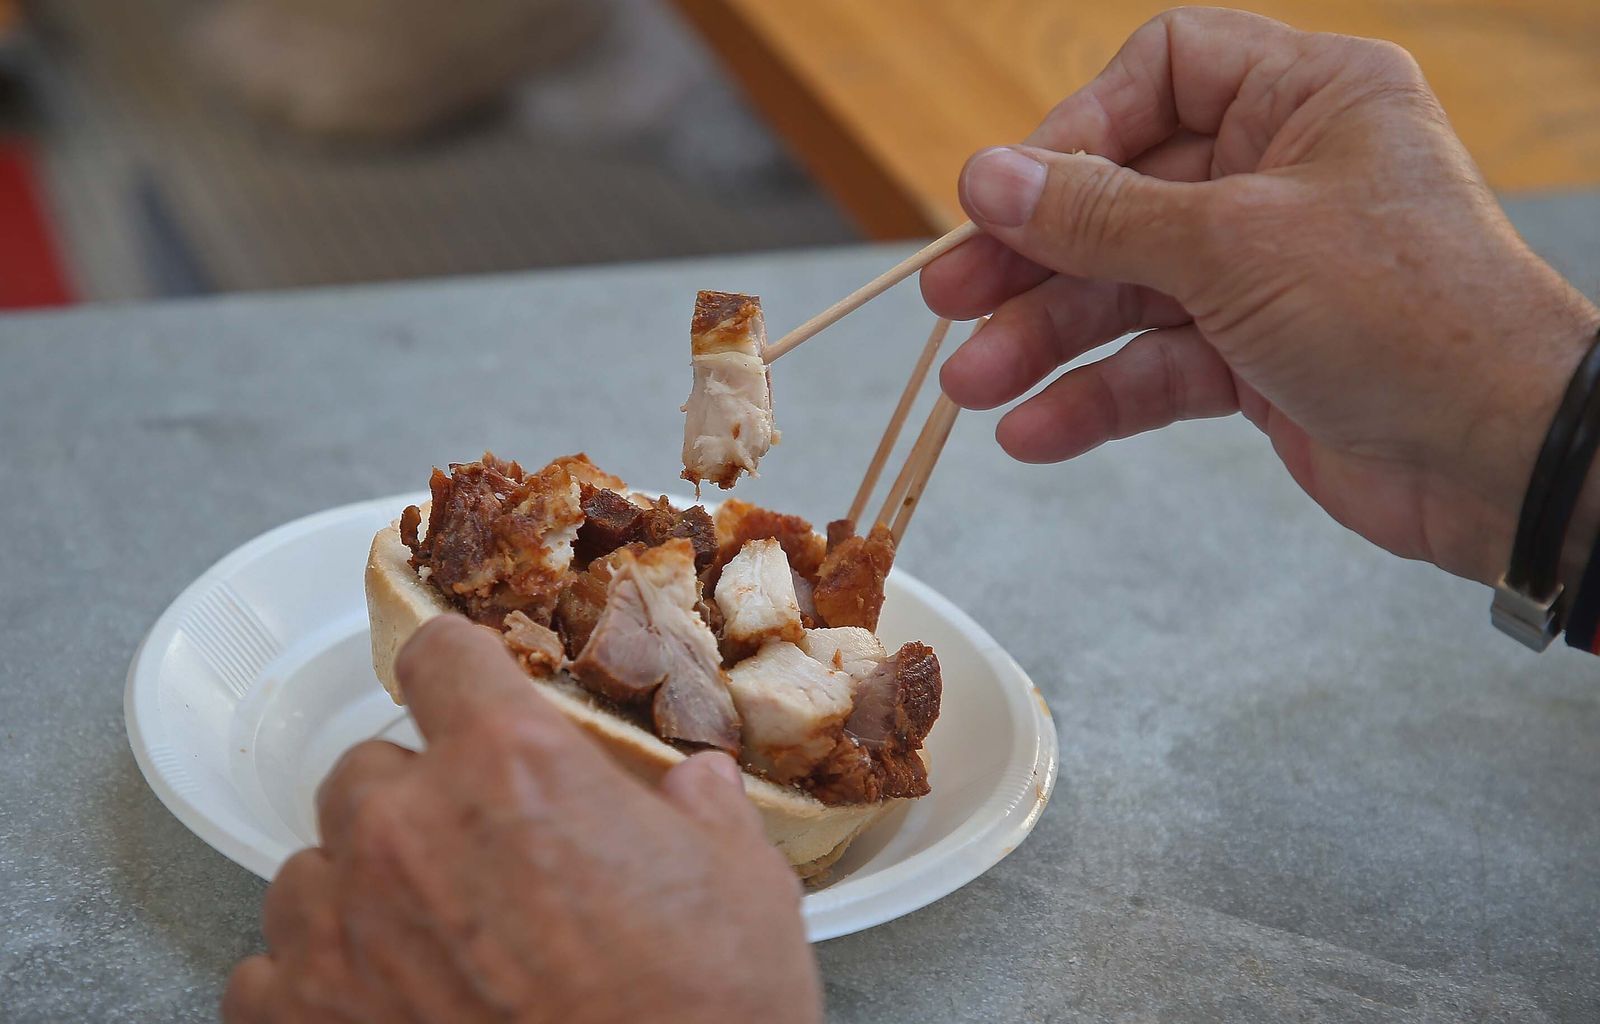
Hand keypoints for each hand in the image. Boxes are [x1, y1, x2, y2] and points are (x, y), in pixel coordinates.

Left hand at [223, 615, 820, 1023]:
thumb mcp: (744, 887)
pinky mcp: (307, 1021)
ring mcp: (345, 930)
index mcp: (512, 764)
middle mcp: (408, 829)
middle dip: (415, 800)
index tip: (468, 689)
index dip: (461, 671)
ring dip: (356, 890)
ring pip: (307, 869)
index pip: (439, 657)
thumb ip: (705, 814)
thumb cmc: (706, 1010)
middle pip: (365, 770)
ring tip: (422, 936)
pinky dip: (309, 982)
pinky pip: (265, 974)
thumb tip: (696, 785)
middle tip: (475, 852)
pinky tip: (372, 1002)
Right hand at [922, 7, 1599, 585]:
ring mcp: (1267, 272)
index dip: (1076, 130)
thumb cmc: (1407, 316)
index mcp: (1305, 100)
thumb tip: (986, 178)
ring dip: (1047, 341)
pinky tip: (1034, 431)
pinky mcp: (1258, 359)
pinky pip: (1156, 366)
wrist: (1500, 460)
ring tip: (971, 384)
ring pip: (1128, 292)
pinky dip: (1097, 398)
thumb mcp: (1233, 246)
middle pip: (1123, 195)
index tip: (1007, 194)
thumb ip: (1102, 216)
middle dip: (1034, 255)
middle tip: (951, 298)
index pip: (1162, 73)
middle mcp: (1282, 175)